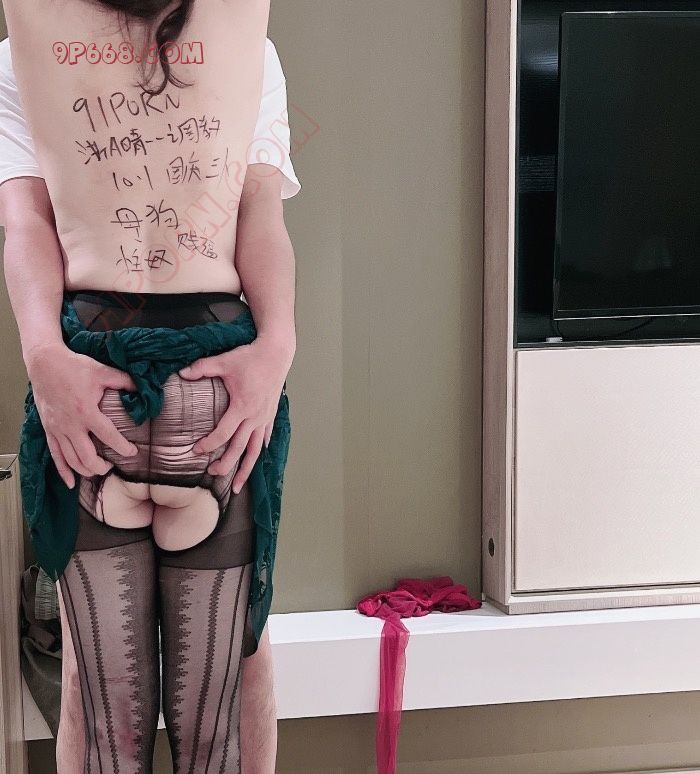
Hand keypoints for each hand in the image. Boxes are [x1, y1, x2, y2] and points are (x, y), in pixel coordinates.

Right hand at [25, 342, 138, 488]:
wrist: (45, 363)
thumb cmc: (74, 367)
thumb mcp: (103, 371)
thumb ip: (125, 381)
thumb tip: (143, 389)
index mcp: (86, 411)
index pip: (108, 436)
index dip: (123, 447)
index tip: (133, 452)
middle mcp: (71, 424)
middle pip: (87, 457)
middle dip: (102, 467)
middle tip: (113, 465)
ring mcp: (58, 429)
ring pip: (71, 461)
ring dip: (86, 470)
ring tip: (99, 469)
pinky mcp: (49, 430)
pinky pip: (55, 456)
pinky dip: (63, 472)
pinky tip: (70, 483)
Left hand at [178, 336, 292, 491]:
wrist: (276, 352)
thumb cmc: (250, 357)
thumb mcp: (224, 361)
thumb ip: (202, 368)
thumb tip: (180, 373)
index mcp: (243, 407)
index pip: (224, 433)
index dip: (209, 444)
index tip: (196, 451)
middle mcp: (256, 417)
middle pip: (240, 449)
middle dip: (226, 464)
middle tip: (212, 474)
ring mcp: (265, 418)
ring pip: (255, 450)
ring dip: (246, 469)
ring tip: (236, 485)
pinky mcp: (271, 414)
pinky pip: (265, 438)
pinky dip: (259, 451)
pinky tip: (255, 459)